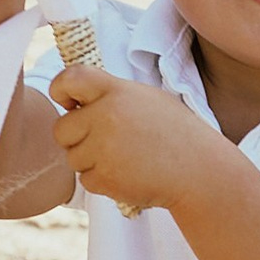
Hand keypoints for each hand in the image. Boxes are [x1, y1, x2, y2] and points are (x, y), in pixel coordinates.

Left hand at [47, 64, 225, 217]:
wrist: (200, 171)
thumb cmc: (175, 133)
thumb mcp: (147, 99)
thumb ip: (111, 96)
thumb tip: (74, 103)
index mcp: (117, 91)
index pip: (70, 78)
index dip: (59, 89)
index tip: (68, 102)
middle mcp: (107, 116)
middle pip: (61, 129)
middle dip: (76, 138)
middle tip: (104, 141)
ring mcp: (104, 148)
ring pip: (72, 158)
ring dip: (90, 161)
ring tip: (124, 158)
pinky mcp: (106, 177)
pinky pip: (85, 180)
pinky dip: (101, 181)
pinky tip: (127, 174)